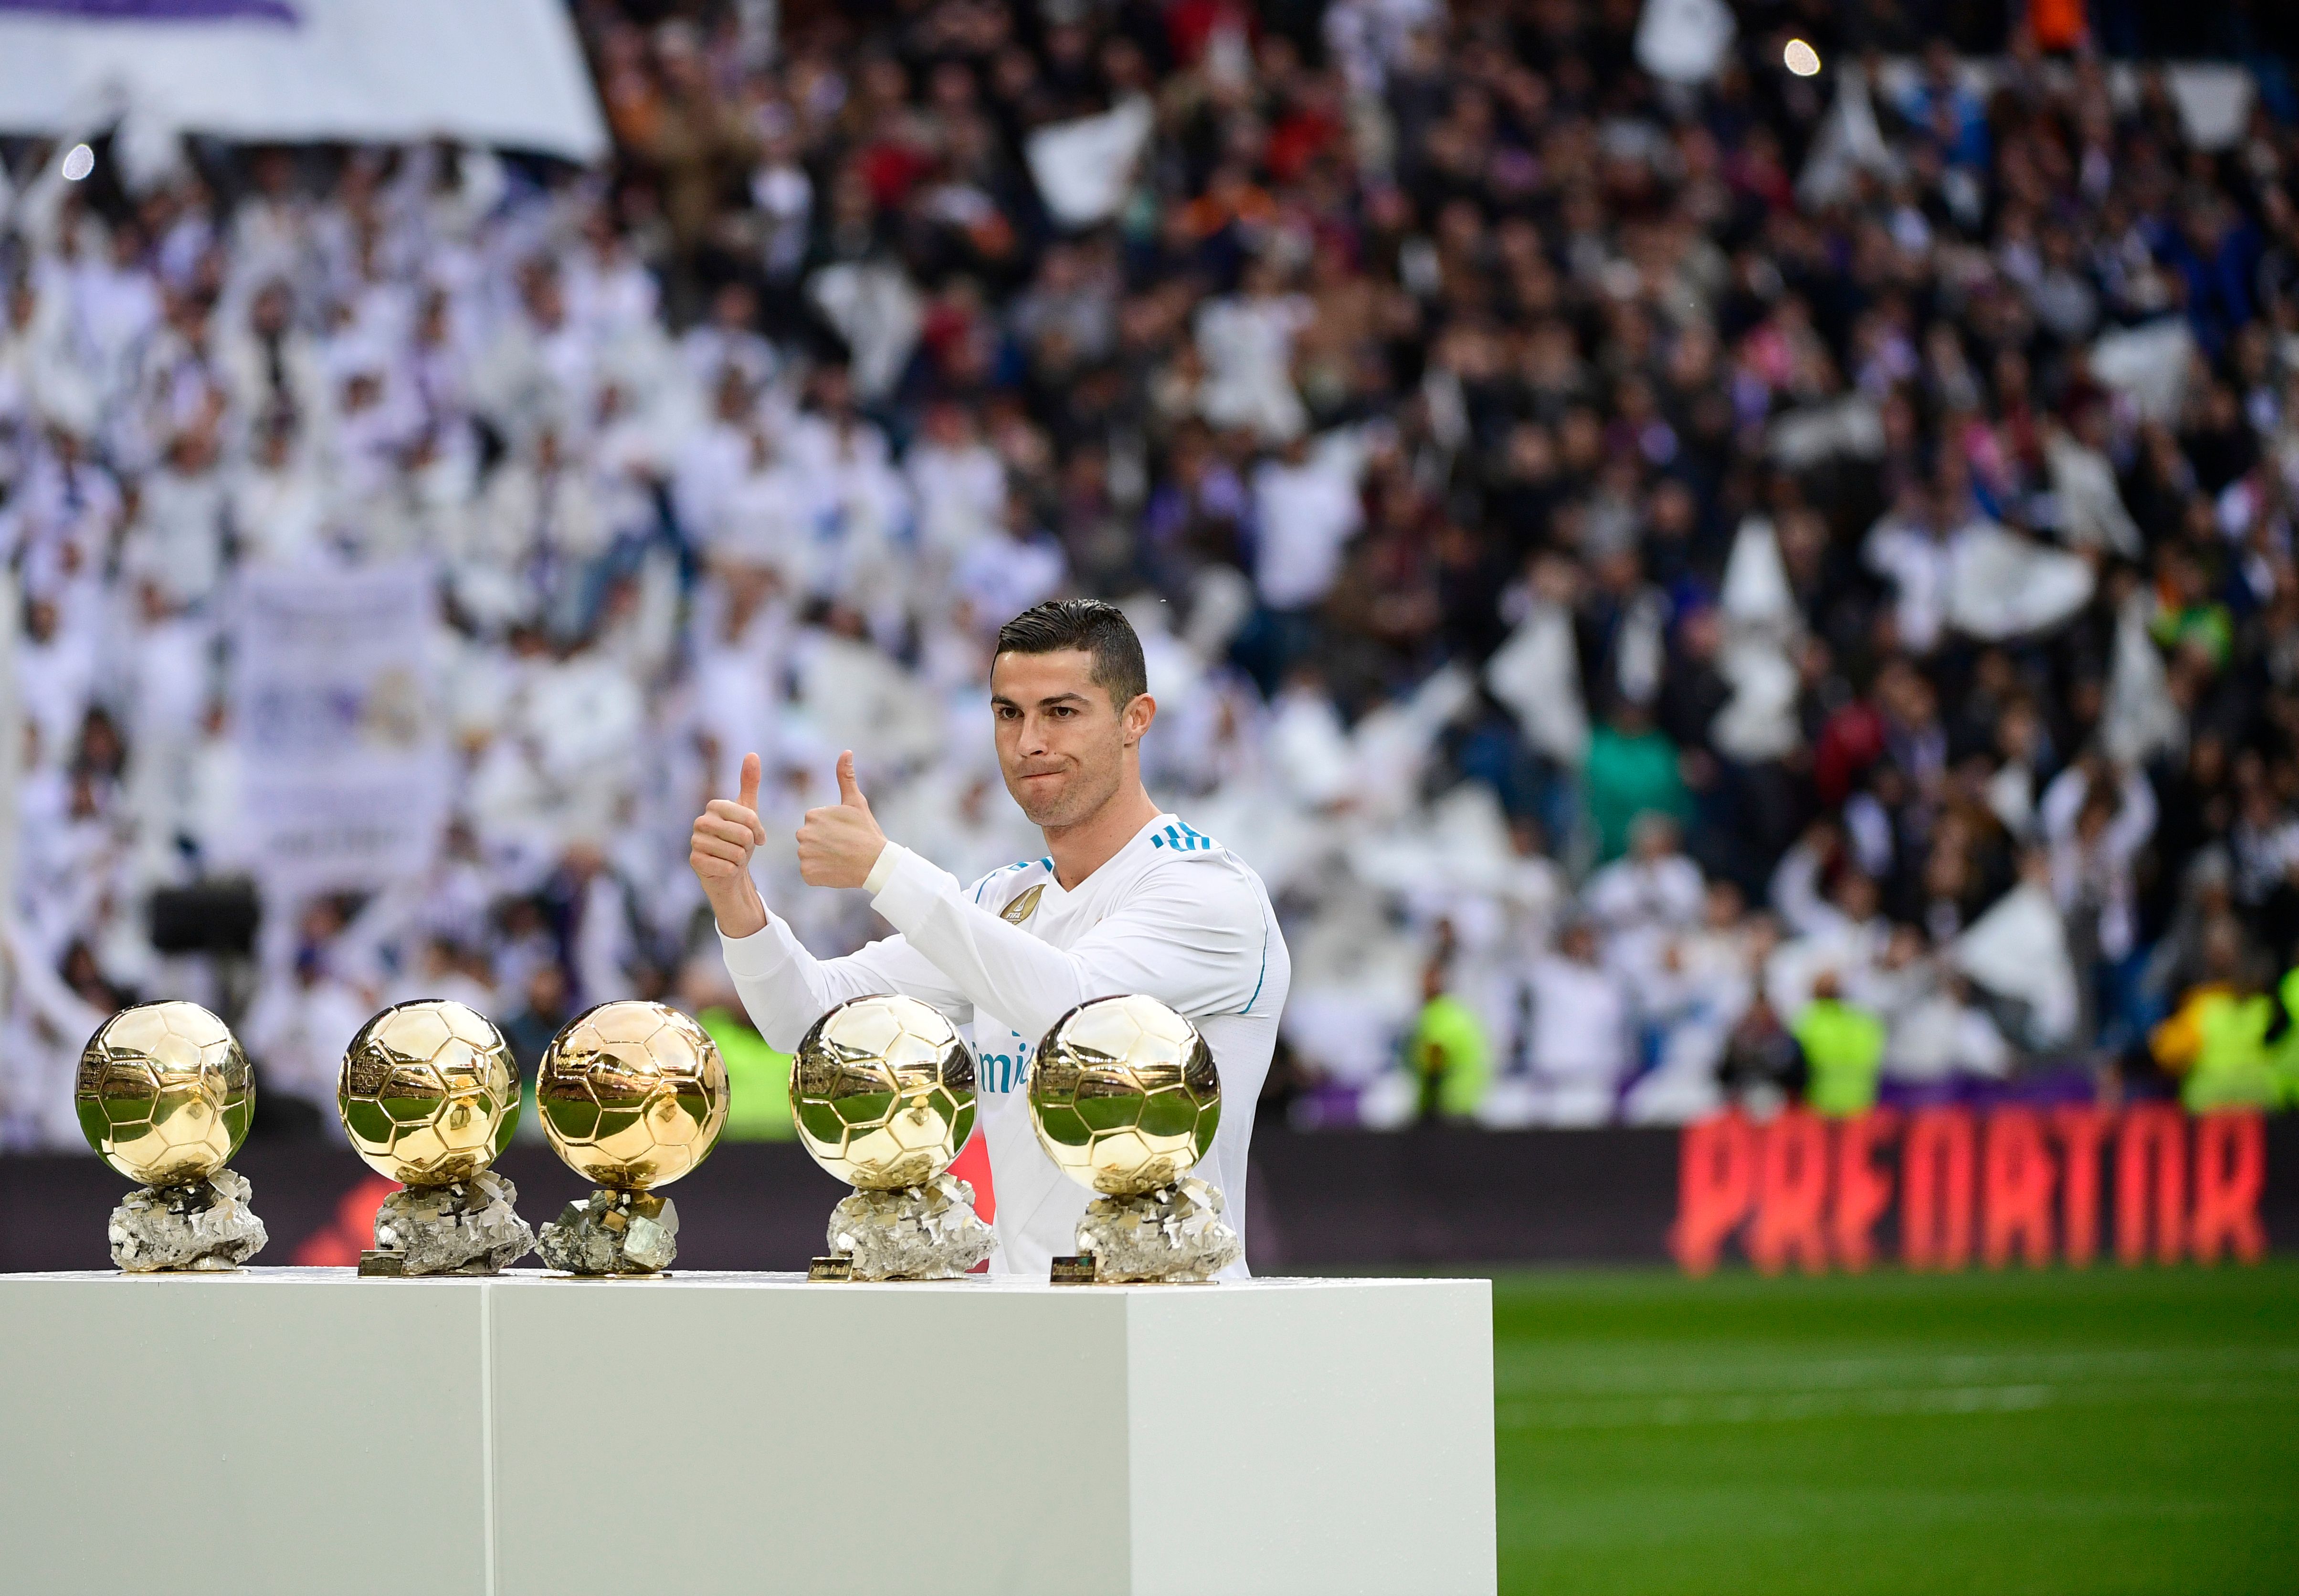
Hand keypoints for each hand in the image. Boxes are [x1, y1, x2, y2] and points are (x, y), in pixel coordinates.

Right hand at [690, 752, 769, 937]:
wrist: (729, 869)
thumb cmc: (739, 839)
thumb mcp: (748, 810)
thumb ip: (749, 782)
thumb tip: (752, 754)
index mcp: (715, 806)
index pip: (750, 817)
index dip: (759, 831)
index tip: (756, 837)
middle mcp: (701, 821)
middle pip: (743, 835)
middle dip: (748, 846)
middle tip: (741, 848)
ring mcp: (695, 841)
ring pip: (735, 853)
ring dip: (740, 859)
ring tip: (732, 857)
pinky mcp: (694, 862)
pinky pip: (727, 867)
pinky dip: (732, 871)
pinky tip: (725, 868)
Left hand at [797, 751, 887, 888]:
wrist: (876, 864)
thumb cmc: (867, 832)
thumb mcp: (857, 802)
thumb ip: (846, 777)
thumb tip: (846, 751)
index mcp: (812, 815)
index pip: (815, 823)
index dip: (830, 829)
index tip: (845, 833)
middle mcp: (803, 834)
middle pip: (809, 839)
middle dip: (823, 843)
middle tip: (843, 847)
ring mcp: (804, 855)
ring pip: (809, 856)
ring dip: (821, 858)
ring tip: (840, 858)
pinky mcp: (807, 874)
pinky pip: (809, 873)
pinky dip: (820, 873)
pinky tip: (835, 870)